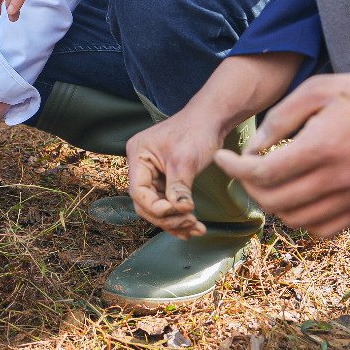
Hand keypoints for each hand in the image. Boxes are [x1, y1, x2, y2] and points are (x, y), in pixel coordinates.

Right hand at [126, 113, 224, 238]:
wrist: (211, 120)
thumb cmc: (196, 132)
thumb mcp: (185, 160)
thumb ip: (179, 188)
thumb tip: (181, 211)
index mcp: (138, 155)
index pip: (139, 191)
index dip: (156, 207)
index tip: (180, 211)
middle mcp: (141, 165)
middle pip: (145, 203)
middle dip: (167, 217)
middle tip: (191, 223)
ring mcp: (152, 173)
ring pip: (157, 206)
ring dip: (175, 221)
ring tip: (196, 229)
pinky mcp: (165, 179)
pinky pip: (167, 202)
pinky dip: (179, 215)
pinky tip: (192, 227)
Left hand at [213, 72, 349, 237]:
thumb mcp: (316, 90)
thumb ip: (279, 118)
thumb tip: (251, 148)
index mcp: (323, 146)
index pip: (265, 173)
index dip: (235, 168)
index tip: (222, 157)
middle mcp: (338, 179)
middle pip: (275, 201)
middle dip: (249, 186)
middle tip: (244, 168)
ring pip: (295, 220)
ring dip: (272, 203)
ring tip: (268, 180)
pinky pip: (322, 230)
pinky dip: (300, 219)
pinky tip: (296, 196)